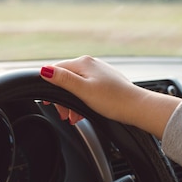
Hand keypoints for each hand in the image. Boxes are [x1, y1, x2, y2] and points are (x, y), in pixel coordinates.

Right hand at [40, 55, 180, 138]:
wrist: (137, 107)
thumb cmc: (113, 100)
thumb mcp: (83, 91)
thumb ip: (63, 80)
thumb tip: (44, 70)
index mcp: (83, 63)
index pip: (56, 69)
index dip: (48, 85)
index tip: (47, 102)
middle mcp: (91, 64)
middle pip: (66, 79)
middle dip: (62, 98)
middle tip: (63, 114)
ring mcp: (99, 72)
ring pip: (76, 86)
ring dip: (72, 103)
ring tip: (74, 118)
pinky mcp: (105, 81)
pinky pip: (87, 90)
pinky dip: (82, 102)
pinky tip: (84, 113)